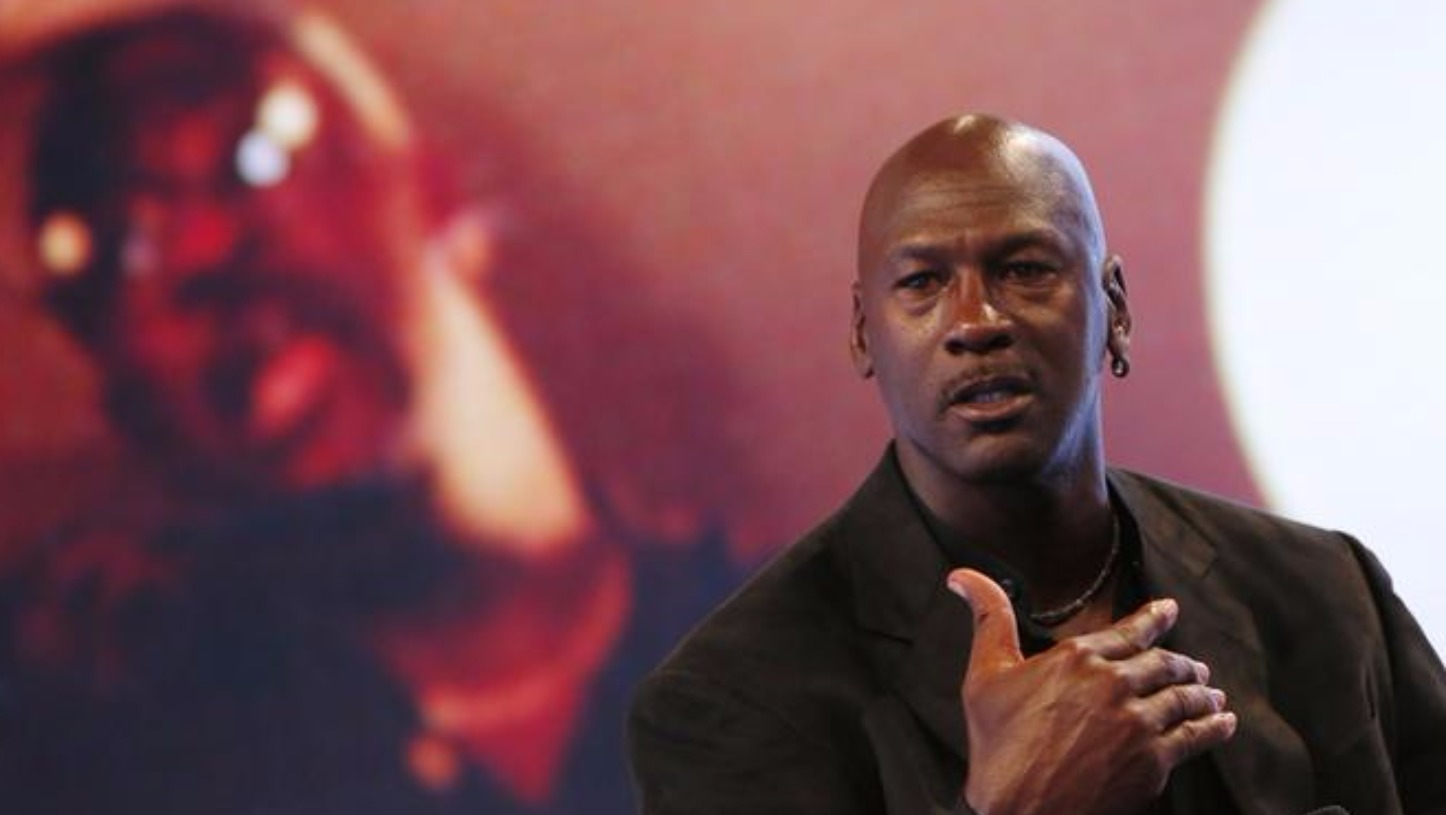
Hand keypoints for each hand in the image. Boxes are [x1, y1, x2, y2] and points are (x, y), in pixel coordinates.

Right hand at [947, 569, 1236, 814]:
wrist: (1018, 809)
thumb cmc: (996, 744)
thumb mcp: (984, 675)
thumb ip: (988, 618)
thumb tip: (962, 575)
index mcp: (1077, 657)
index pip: (1129, 631)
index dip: (1155, 618)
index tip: (1170, 610)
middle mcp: (1113, 684)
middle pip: (1165, 664)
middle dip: (1183, 662)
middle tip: (1195, 665)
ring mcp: (1138, 723)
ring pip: (1184, 698)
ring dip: (1202, 693)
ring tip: (1213, 694)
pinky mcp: (1154, 761)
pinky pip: (1195, 737)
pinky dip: (1214, 728)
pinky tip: (1222, 724)